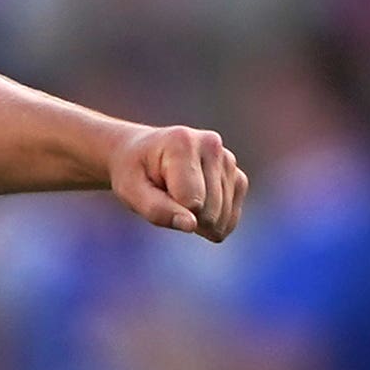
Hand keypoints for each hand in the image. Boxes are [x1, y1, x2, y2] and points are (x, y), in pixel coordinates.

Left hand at [110, 123, 246, 242]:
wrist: (142, 155)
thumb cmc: (134, 174)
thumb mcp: (131, 192)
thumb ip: (157, 210)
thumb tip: (191, 226)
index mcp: (183, 143)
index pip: (191, 202)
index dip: (171, 211)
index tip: (154, 192)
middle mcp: (212, 145)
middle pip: (210, 212)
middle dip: (186, 218)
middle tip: (165, 197)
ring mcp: (229, 160)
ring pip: (222, 218)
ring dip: (198, 222)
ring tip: (179, 199)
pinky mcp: (238, 177)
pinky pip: (232, 218)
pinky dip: (213, 224)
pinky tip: (195, 208)